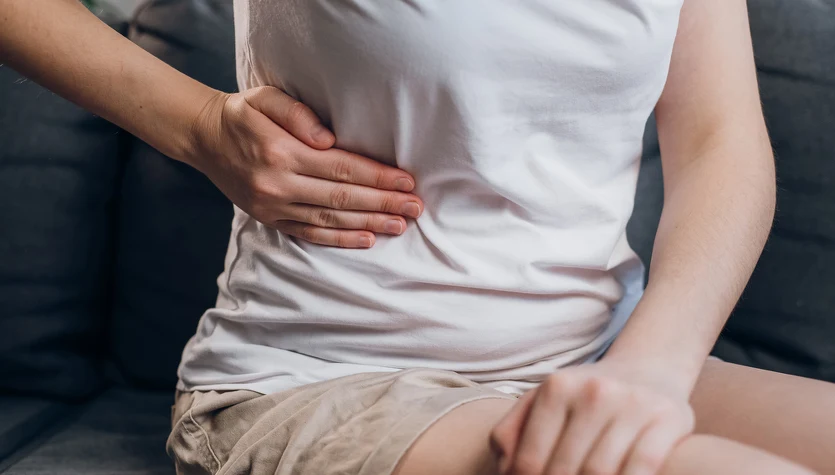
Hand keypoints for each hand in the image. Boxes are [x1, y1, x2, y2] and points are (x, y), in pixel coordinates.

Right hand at [185, 86, 422, 247]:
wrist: (204, 138)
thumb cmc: (242, 114)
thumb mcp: (264, 98)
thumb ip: (298, 114)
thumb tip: (330, 139)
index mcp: (281, 152)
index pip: (341, 168)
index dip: (377, 177)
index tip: (407, 181)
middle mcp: (278, 184)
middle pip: (342, 198)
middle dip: (383, 203)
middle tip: (416, 207)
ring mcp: (273, 206)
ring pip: (331, 221)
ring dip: (370, 223)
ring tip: (401, 225)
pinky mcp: (271, 219)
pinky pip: (311, 234)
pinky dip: (341, 239)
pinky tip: (367, 239)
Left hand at [490, 362, 694, 474]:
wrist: (649, 368)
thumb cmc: (586, 395)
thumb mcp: (544, 400)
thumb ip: (513, 430)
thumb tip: (502, 470)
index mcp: (557, 388)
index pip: (529, 459)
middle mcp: (594, 392)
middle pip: (564, 470)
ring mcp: (632, 405)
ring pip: (600, 472)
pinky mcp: (667, 419)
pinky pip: (642, 467)